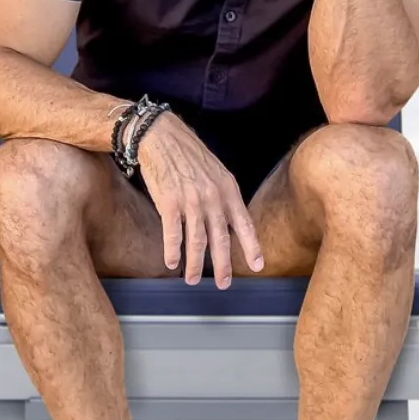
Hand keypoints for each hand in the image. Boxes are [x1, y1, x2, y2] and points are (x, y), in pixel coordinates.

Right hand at [134, 112, 264, 288]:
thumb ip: (224, 195)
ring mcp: (191, 201)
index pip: (244, 223)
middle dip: (224, 265)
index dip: (251, 246)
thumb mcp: (216, 171)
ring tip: (193, 280)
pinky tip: (172, 263)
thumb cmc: (187, 153)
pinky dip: (172, 251)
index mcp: (228, 189)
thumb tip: (228, 220)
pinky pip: (173, 234)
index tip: (258, 265)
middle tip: (224, 283)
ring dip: (195, 265)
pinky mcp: (169, 202)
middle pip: (221, 239)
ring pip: (197, 241)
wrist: (161, 136)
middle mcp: (213, 197)